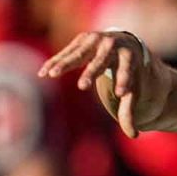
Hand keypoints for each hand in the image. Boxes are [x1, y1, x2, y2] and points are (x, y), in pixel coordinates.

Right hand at [38, 31, 163, 137]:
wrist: (122, 41)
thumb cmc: (128, 70)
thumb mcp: (132, 87)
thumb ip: (129, 110)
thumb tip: (134, 136)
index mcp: (129, 56)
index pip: (127, 69)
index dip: (124, 80)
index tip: (120, 94)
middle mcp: (112, 45)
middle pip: (101, 60)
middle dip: (92, 73)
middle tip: (83, 87)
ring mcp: (95, 40)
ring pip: (78, 54)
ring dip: (64, 64)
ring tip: (51, 74)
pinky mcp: (81, 40)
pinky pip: (66, 52)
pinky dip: (54, 62)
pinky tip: (42, 73)